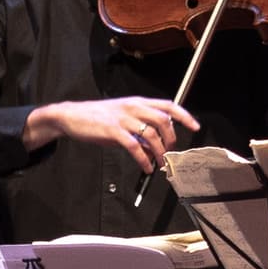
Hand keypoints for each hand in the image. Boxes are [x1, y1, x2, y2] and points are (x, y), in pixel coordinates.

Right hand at [27, 95, 201, 173]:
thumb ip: (140, 133)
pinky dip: (143, 159)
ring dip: (159, 152)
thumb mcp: (122, 121)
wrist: (72, 116)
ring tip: (159, 164)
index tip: (195, 126)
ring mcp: (123, 118)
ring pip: (152, 134)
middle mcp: (133, 107)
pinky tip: (145, 166)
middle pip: (164, 120)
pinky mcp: (113, 130)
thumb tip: (154, 150)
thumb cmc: (98, 118)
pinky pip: (134, 146)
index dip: (184, 115)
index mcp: (138, 102)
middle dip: (171, 139)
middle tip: (169, 153)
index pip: (168, 105)